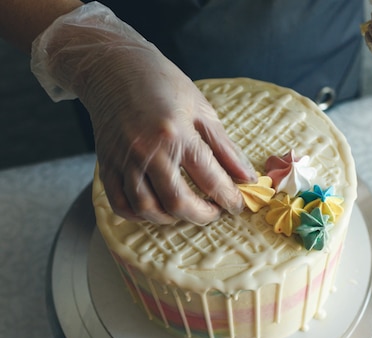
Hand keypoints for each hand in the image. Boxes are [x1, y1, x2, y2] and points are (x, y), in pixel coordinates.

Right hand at [31, 2, 255, 224]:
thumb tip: (248, 178)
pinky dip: (139, 215)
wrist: (115, 68)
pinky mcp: (107, 165)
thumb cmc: (164, 85)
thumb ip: (226, 149)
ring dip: (171, 219)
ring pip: (147, 209)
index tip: (237, 205)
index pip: (210, 180)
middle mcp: (148, 151)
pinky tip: (157, 210)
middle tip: (214, 212)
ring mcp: (124, 160)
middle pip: (177, 202)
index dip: (229, 199)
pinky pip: (120, 204)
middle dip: (202, 216)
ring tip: (186, 211)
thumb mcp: (203, 111)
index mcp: (178, 134)